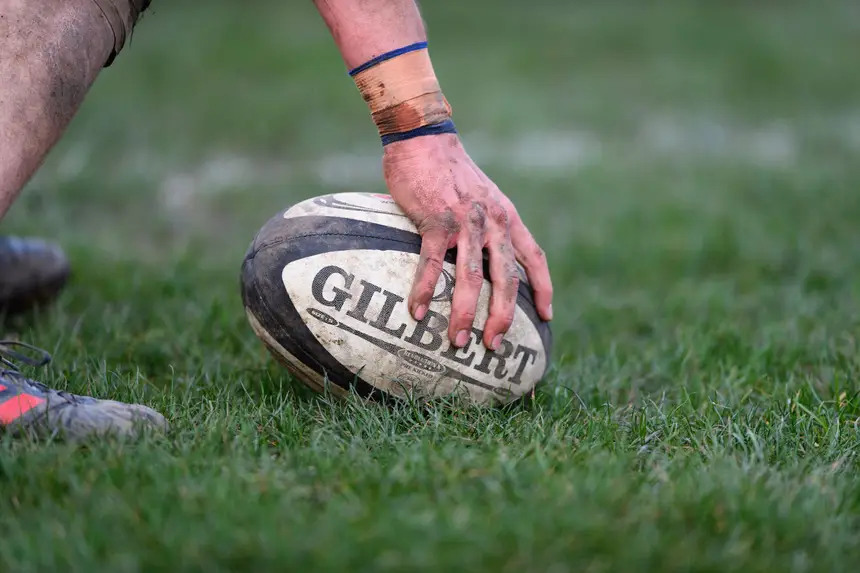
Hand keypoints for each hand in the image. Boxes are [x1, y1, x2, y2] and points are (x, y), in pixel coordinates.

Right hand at [383, 133, 552, 350]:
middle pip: (506, 279)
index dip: (543, 288)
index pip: (535, 257)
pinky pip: (434, 264)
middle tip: (494, 346)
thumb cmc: (448, 170)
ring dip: (465, 314)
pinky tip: (419, 312)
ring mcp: (465, 222)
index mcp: (507, 217)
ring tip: (457, 341)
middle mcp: (492, 222)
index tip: (547, 316)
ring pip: (472, 278)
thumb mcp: (481, 195)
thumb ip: (486, 224)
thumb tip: (479, 257)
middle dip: (502, 317)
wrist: (424, 137)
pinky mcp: (436, 220)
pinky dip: (426, 290)